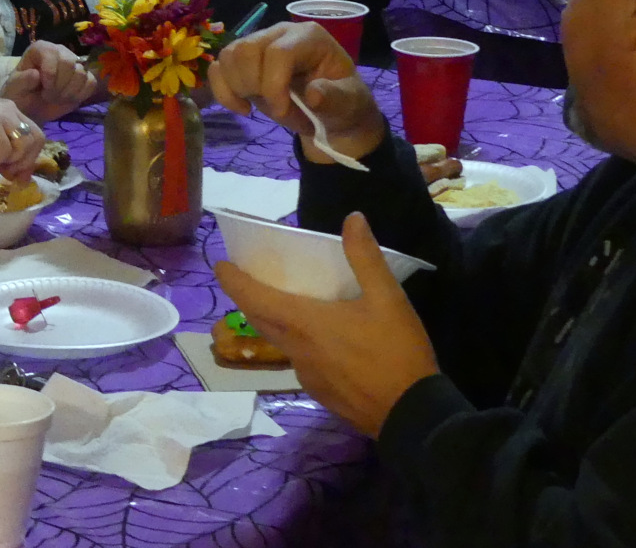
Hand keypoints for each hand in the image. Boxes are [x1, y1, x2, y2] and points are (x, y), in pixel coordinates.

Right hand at [0, 95, 45, 179]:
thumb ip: (3, 154)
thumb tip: (21, 178)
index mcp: (9, 110)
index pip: (35, 134)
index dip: (30, 157)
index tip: (18, 174)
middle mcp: (10, 109)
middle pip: (37, 139)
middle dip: (26, 161)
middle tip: (8, 173)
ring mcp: (2, 115)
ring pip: (24, 145)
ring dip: (10, 160)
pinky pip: (5, 151)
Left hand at [2, 42, 97, 120]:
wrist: (31, 108)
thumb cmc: (20, 94)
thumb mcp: (14, 89)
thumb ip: (22, 81)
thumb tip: (36, 75)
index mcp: (41, 49)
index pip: (52, 54)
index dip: (50, 74)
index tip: (43, 89)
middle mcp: (59, 51)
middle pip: (70, 63)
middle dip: (60, 85)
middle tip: (49, 97)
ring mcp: (74, 64)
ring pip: (81, 74)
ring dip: (68, 92)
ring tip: (56, 98)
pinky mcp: (84, 78)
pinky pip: (91, 83)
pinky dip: (80, 95)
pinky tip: (68, 99)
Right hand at [210, 21, 386, 162]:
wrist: (333, 114)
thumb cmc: (344, 104)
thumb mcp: (351, 105)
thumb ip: (336, 99)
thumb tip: (312, 94)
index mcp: (309, 37)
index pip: (278, 53)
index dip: (273, 86)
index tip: (282, 113)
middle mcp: (280, 32)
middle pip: (246, 50)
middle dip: (255, 87)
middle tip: (277, 111)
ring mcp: (258, 43)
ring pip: (228, 56)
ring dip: (238, 89)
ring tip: (260, 107)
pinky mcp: (243, 60)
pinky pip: (218, 68)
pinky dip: (223, 92)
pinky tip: (242, 107)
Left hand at [213, 213, 439, 435]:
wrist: (414, 417)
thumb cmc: (397, 353)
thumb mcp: (388, 298)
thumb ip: (365, 256)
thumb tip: (352, 218)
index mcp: (303, 323)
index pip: (251, 298)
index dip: (232, 280)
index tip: (221, 265)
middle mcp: (295, 350)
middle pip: (259, 319)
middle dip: (248, 297)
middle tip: (250, 277)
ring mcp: (306, 376)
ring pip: (279, 342)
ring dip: (273, 321)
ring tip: (285, 302)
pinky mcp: (321, 394)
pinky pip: (299, 362)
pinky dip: (297, 343)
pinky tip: (320, 339)